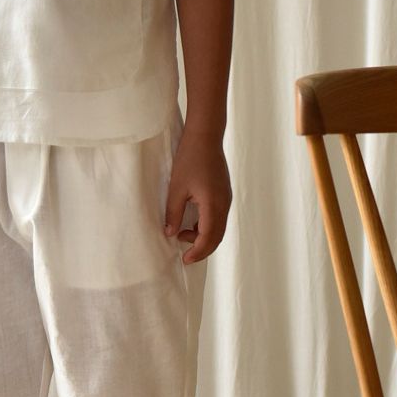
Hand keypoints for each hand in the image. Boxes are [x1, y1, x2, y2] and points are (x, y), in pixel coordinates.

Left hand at [163, 130, 231, 264]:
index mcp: (213, 205)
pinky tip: (192, 223)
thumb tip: (170, 233)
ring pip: (219, 228)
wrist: (205, 136)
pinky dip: (207, 226)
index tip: (184, 260)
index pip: (208, 238)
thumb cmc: (189, 159)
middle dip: (202, 249)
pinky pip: (219, 217)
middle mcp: (224, 204)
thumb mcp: (176, 188)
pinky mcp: (224, 193)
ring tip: (183, 235)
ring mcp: (226, 198)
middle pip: (217, 236)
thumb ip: (173, 213)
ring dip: (204, 237)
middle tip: (185, 256)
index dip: (197, 252)